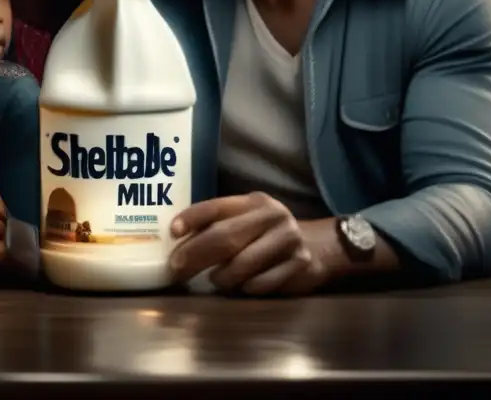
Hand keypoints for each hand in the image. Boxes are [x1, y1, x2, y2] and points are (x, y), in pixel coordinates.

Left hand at [169, 192, 327, 295]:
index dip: (192, 217)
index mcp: (254, 201)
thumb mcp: (247, 219)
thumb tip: (177, 241)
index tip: (172, 232)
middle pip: (225, 237)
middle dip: (195, 255)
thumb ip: (220, 224)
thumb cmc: (267, 234)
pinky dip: (244, 289)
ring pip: (241, 265)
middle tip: (176, 269)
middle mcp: (272, 216)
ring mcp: (288, 240)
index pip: (217, 206)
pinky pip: (260, 284)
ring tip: (214, 280)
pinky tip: (241, 287)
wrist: (318, 246)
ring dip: (220, 277)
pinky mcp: (299, 265)